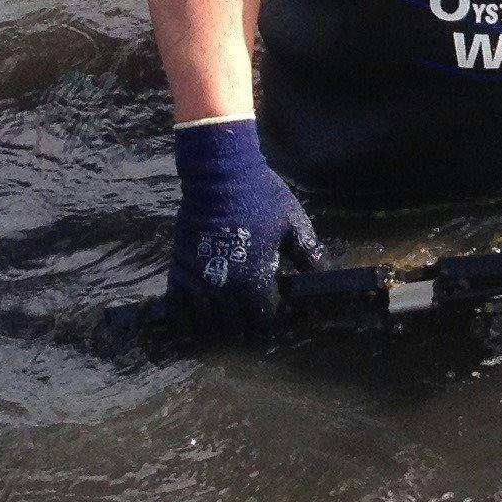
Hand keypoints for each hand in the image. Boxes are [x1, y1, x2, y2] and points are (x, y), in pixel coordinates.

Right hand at [166, 117, 325, 333]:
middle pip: (234, 326)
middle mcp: (223, 288)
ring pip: (206, 321)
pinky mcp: (179, 269)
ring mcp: (197, 280)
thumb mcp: (293, 224)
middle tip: (255, 313)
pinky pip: (178, 305)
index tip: (278, 312)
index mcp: (253, 280)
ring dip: (219, 321)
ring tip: (230, 313)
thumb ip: (308, 254)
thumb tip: (323, 276)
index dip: (273, 320)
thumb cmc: (260, 197)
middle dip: (246, 324)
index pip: (263, 320)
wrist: (219, 174)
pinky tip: (200, 309)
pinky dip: (188, 313)